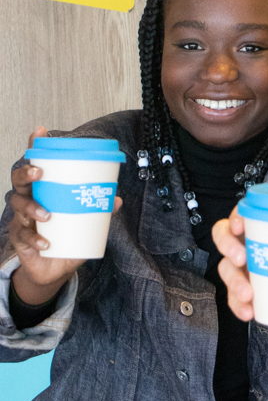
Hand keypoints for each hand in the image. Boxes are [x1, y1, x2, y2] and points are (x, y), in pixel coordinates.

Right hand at [8, 127, 122, 304]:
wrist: (55, 269)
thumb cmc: (68, 239)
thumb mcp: (85, 224)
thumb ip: (98, 211)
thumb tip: (116, 199)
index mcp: (43, 191)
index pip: (36, 165)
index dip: (34, 147)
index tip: (39, 131)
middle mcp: (29, 200)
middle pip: (19, 181)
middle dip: (26, 174)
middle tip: (39, 173)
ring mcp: (21, 219)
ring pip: (19, 206)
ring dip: (32, 208)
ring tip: (47, 215)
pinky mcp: (19, 239)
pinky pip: (23, 235)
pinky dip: (35, 239)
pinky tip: (46, 244)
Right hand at [213, 206, 267, 325]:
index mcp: (265, 229)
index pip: (242, 215)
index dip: (235, 217)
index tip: (241, 225)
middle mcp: (249, 246)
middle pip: (224, 237)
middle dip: (228, 246)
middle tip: (241, 258)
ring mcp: (243, 270)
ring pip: (226, 270)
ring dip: (234, 282)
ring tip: (249, 294)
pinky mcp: (243, 293)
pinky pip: (233, 298)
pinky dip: (238, 306)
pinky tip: (249, 312)